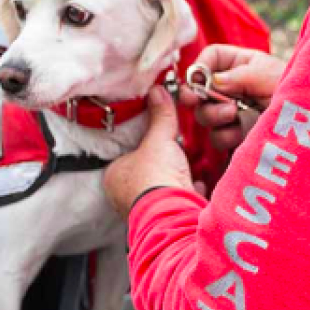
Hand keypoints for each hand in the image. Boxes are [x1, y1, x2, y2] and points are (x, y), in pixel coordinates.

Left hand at [103, 86, 197, 217]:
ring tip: (184, 167)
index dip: (141, 146)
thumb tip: (157, 91)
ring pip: (160, 188)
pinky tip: (196, 184)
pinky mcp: (166, 218)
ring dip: (174, 178)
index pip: (125, 156)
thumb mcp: (159, 140)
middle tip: (171, 152)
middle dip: (160, 164)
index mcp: (114, 177)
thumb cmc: (155, 179)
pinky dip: (187, 192)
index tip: (154, 139)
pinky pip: (177, 201)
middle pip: (144, 172)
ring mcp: (145, 210)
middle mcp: (124, 197)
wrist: (174, 213)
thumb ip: (160, 116)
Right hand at [179, 44, 285, 149]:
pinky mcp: (236, 136)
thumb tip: (212, 80)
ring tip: (233, 115)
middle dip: (201, 96)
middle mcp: (233, 87)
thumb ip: (240, 76)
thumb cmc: (297, 93)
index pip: (211, 58)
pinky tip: (241, 134)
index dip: (200, 67)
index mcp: (241, 64)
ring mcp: (233, 112)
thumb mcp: (270, 77)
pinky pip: (217, 137)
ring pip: (204, 115)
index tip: (198, 79)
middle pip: (199, 89)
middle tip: (201, 100)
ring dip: (213, 116)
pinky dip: (224, 136)